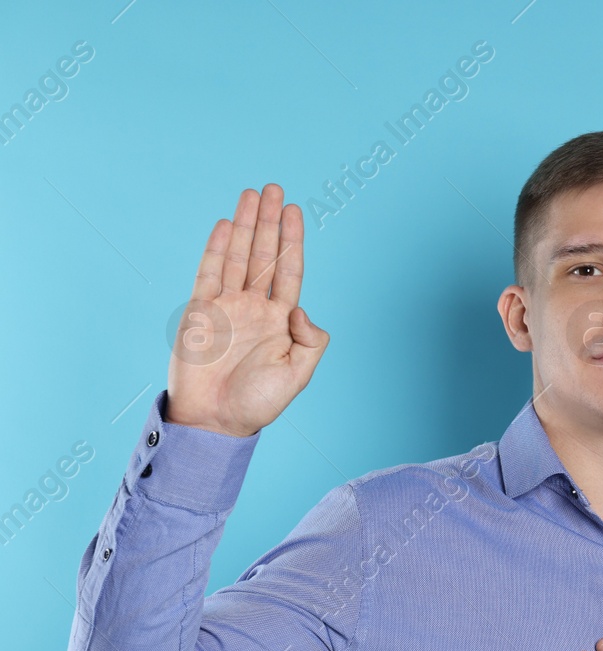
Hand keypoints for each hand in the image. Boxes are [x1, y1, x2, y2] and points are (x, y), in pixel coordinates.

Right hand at [166, 184, 329, 437]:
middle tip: (274, 187)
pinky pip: (210, 272)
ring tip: (252, 193)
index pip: (289, 271)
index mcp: (281, 321)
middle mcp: (255, 307)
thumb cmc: (258, 403)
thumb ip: (310, 340)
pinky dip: (218, 248)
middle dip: (269, 221)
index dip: (292, 240)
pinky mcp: (201, 311)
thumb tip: (299, 308)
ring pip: (238, 256)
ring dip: (245, 225)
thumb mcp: (298, 374)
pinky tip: (227, 224)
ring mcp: (227, 306)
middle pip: (264, 254)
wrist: (215, 420)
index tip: (295, 211)